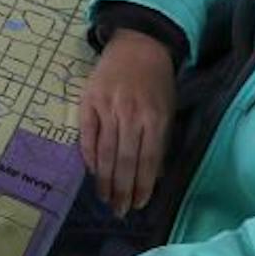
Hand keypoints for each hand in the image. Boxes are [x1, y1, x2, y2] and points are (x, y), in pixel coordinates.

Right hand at [78, 29, 176, 215]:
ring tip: (104, 198)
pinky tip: (91, 172)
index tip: (138, 204)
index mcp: (154, 117)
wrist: (138, 44)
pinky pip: (87, 136)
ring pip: (105, 152)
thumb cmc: (155, 80)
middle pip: (125, 161)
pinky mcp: (89, 102)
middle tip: (119, 211)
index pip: (148, 160)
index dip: (142, 185)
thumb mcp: (167, 108)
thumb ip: (160, 140)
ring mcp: (108, 108)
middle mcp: (131, 115)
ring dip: (104, 180)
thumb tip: (155, 175)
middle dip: (122, 190)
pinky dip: (88, 156)